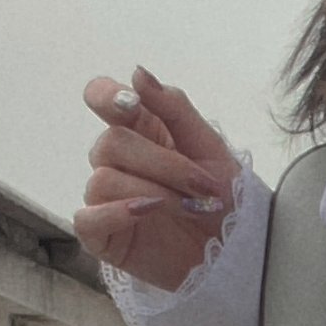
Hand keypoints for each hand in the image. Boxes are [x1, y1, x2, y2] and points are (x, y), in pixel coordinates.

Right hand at [73, 67, 240, 289]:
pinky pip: (87, 218)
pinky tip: (148, 213)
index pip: (100, 98)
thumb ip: (174, 108)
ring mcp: (107, 199)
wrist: (238, 252)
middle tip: (203, 186)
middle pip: (111, 143)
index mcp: (140, 131)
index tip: (132, 106)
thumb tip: (137, 73)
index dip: (106, 96)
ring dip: (152, 191)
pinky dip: (115, 213)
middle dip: (161, 163)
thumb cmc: (225, 199)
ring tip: (189, 208)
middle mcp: (118, 161)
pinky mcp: (103, 237)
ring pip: (103, 179)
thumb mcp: (210, 148)